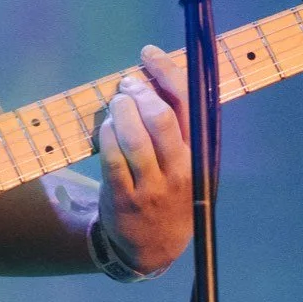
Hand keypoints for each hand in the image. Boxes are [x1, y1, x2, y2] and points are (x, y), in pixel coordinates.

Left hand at [93, 44, 191, 274]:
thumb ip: (175, 127)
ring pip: (135, 139)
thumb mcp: (184, 164)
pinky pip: (112, 161)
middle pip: (161, 119)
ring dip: (121, 112)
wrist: (153, 248)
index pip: (187, 105)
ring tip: (117, 102)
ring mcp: (152, 187)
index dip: (167, 73)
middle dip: (140, 92)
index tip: (148, 53)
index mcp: (197, 154)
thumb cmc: (168, 194)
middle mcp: (179, 170)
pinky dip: (106, 137)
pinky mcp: (125, 199)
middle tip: (127, 83)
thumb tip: (154, 77)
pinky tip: (106, 127)